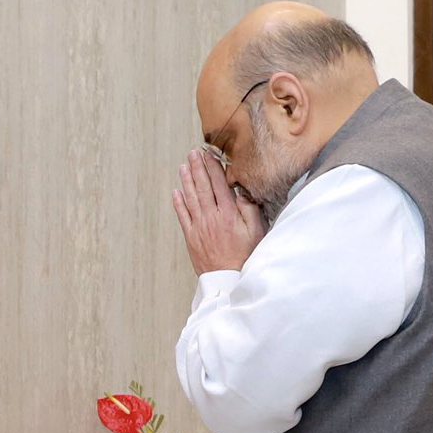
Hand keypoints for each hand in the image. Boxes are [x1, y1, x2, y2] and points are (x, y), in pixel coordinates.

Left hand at [173, 149, 265, 275]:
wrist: (228, 278)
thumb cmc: (246, 255)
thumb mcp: (256, 230)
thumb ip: (249, 209)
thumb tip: (240, 190)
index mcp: (228, 214)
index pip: (219, 184)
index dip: (213, 168)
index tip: (209, 155)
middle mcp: (211, 217)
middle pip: (202, 187)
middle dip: (197, 168)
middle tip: (193, 153)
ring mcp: (199, 227)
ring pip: (190, 198)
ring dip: (186, 181)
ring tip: (183, 167)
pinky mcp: (191, 237)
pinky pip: (182, 216)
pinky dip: (178, 203)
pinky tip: (176, 192)